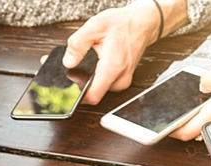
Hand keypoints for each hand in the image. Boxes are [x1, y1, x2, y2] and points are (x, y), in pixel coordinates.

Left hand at [63, 0, 186, 104]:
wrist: (142, 24)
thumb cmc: (122, 24)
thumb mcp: (95, 26)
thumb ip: (78, 44)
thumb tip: (68, 62)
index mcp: (113, 68)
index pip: (93, 96)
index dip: (78, 94)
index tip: (71, 84)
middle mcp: (120, 79)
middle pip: (93, 92)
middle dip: (82, 80)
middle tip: (80, 63)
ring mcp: (122, 82)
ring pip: (99, 89)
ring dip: (91, 78)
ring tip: (92, 60)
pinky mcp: (122, 81)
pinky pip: (105, 84)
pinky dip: (98, 75)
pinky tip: (99, 63)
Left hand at [171, 64, 210, 140]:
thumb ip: (210, 78)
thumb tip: (199, 85)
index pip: (185, 132)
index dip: (170, 130)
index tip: (161, 124)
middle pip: (191, 131)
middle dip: (179, 123)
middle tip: (172, 111)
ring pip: (202, 125)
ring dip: (193, 117)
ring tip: (187, 105)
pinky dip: (206, 113)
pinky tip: (207, 101)